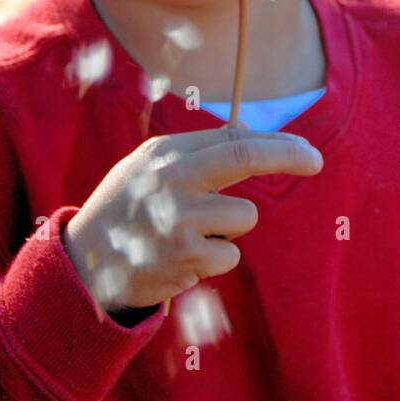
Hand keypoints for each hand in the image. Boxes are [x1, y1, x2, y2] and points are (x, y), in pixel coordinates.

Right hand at [63, 125, 322, 313]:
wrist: (84, 264)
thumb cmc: (126, 210)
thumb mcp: (148, 169)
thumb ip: (195, 153)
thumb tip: (252, 136)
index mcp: (164, 153)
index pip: (232, 138)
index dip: (276, 142)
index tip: (305, 148)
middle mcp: (170, 179)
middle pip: (243, 157)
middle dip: (288, 156)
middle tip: (315, 160)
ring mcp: (178, 218)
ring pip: (243, 215)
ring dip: (229, 228)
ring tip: (190, 234)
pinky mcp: (186, 256)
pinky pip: (230, 252)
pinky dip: (216, 257)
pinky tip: (183, 257)